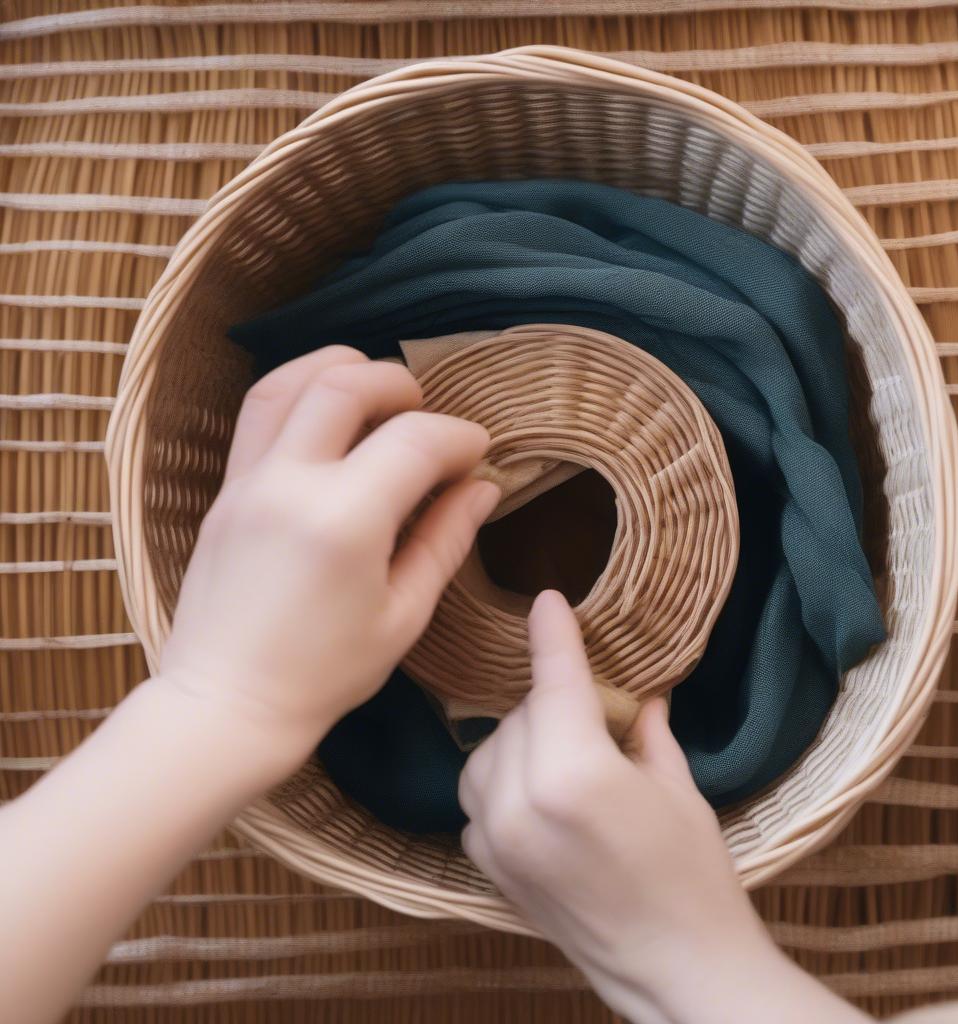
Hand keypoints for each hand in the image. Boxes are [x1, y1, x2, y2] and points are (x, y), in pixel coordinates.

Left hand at [158, 345, 499, 777]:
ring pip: (287, 382)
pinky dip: (298, 392)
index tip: (478, 452)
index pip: (415, 441)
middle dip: (400, 383)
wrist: (227, 706)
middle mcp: (291, 484)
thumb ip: (445, 540)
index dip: (458, 436)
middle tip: (428, 412)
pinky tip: (327, 414)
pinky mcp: (225, 491)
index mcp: (345, 522)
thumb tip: (482, 487)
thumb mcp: (403, 615)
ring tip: (375, 388)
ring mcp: (248, 481)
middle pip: (346, 386)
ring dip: (338, 368)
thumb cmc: (325, 675)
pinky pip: (257, 414)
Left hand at [459, 591, 865, 1023]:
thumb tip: (638, 693)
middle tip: (598, 720)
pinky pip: (478, 795)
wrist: (676, 968)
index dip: (554, 636)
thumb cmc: (693, 874)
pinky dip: (503, 782)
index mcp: (575, 773)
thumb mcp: (677, 788)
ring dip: (523, 740)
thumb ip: (644, 729)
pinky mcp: (486, 867)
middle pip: (523, 714)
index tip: (548, 601)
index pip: (556, 682)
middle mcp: (521, 801)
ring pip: (488, 749)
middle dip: (556, 705)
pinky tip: (541, 795)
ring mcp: (495, 838)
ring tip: (567, 757)